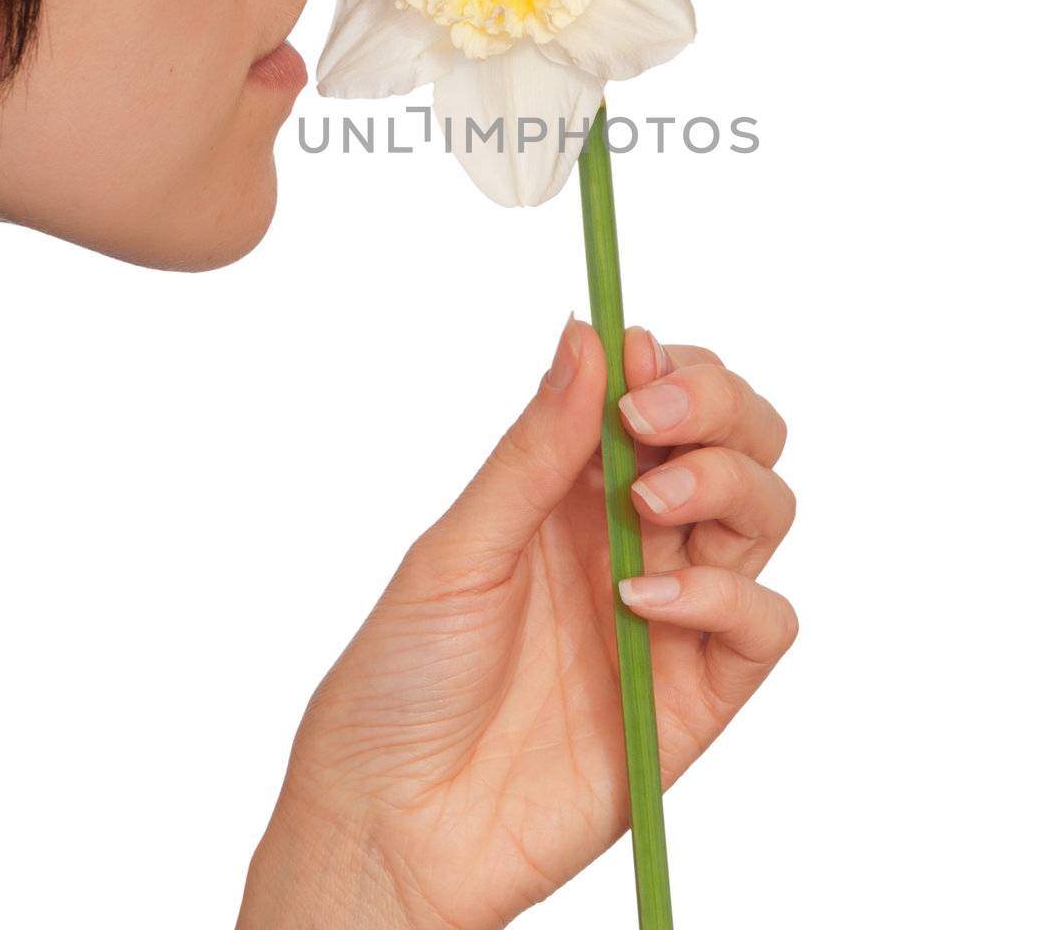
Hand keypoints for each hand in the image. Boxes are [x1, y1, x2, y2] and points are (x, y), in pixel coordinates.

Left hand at [237, 320, 796, 928]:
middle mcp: (635, 537)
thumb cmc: (402, 680)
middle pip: (738, 440)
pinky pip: (764, 622)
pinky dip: (726, 598)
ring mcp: (673, 611)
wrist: (393, 825)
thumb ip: (537, 448)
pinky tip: (645, 606)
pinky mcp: (698, 693)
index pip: (663, 395)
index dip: (670, 366)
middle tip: (654, 422)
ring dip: (723, 484)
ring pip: (765, 512)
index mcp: (574, 488)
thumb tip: (586, 334)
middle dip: (718, 407)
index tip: (640, 360)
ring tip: (649, 508)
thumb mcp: (460, 548)